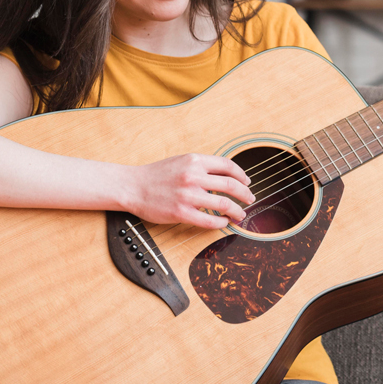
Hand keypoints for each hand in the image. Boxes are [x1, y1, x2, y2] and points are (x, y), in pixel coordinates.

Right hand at [125, 153, 253, 227]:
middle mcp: (193, 176)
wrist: (132, 186)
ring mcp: (188, 195)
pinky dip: (221, 222)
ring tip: (240, 214)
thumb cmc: (156, 175)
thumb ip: (202, 167)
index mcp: (194, 160)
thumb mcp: (181, 161)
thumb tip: (226, 177)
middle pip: (231, 186)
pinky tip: (224, 222)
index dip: (242, 175)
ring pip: (224, 204)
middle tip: (250, 200)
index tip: (248, 182)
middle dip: (245, 195)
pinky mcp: (181, 212)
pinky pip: (209, 220)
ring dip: (237, 211)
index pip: (228, 166)